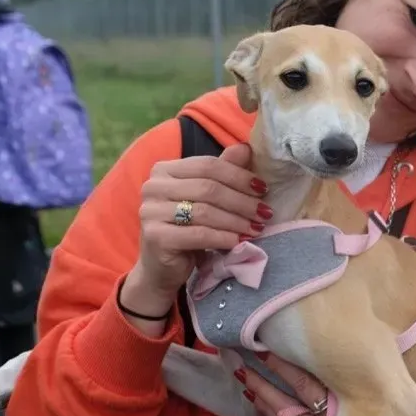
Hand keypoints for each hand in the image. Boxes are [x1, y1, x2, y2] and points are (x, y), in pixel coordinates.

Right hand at [127, 142, 271, 309]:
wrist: (161, 268)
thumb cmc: (186, 229)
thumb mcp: (205, 198)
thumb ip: (222, 172)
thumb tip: (246, 148)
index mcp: (164, 170)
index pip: (208, 165)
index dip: (239, 176)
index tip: (263, 189)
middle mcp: (153, 187)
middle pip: (208, 188)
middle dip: (242, 201)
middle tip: (265, 212)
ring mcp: (150, 211)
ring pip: (205, 211)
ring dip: (237, 221)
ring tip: (257, 228)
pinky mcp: (155, 236)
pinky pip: (198, 234)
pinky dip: (223, 238)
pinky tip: (240, 242)